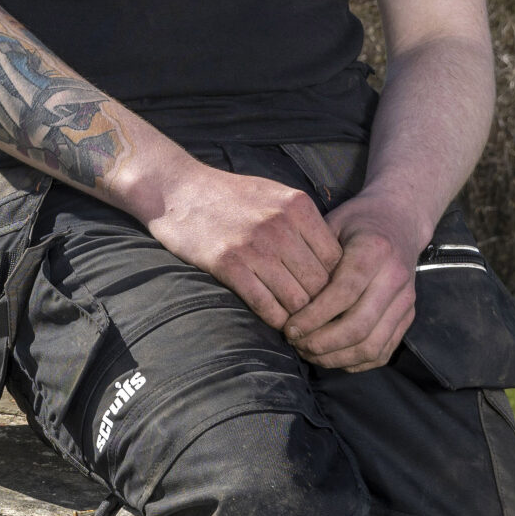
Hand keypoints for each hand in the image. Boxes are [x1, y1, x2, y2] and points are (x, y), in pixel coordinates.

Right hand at [145, 166, 340, 330]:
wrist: (177, 189)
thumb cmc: (229, 195)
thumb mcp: (275, 195)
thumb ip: (304, 222)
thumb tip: (334, 261)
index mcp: (297, 206)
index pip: (336, 259)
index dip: (336, 283)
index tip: (327, 296)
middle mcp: (280, 225)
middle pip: (319, 283)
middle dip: (320, 306)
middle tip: (317, 320)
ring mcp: (254, 245)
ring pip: (297, 299)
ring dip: (299, 318)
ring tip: (298, 326)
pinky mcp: (228, 264)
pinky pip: (265, 305)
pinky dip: (275, 320)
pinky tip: (276, 322)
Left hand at [283, 197, 428, 370]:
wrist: (399, 220)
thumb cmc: (355, 222)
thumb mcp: (332, 225)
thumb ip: (314, 258)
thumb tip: (287, 297)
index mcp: (375, 250)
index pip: (343, 293)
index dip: (313, 316)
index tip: (289, 327)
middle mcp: (395, 277)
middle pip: (359, 326)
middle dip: (322, 343)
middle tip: (296, 343)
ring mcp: (406, 300)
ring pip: (372, 345)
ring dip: (336, 357)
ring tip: (309, 352)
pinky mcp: (409, 315)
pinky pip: (383, 351)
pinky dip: (356, 362)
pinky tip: (331, 357)